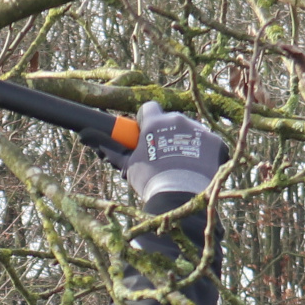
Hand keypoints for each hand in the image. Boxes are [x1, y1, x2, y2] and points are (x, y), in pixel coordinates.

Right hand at [107, 102, 223, 212]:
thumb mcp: (128, 164)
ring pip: (191, 131)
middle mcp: (178, 119)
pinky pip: (208, 144)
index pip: (149, 108)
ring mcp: (199, 130)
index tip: (146, 135)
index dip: (147, 120)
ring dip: (186, 143)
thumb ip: (112, 148)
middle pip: (172, 120)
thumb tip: (87, 135)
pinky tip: (197, 169)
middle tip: (164, 156)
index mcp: (155, 121)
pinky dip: (204, 154)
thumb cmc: (150, 180)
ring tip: (182, 166)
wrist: (180, 196)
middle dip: (168, 133)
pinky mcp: (216, 143)